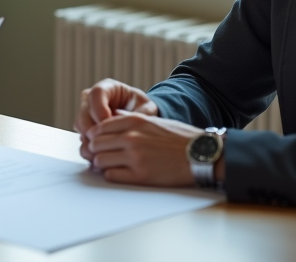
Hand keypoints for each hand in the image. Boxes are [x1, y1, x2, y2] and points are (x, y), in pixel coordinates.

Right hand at [76, 79, 157, 161]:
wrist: (140, 121)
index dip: (99, 108)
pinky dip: (90, 147)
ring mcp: (86, 113)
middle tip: (105, 140)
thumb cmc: (143, 110)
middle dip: (94, 128)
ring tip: (106, 150)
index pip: (96, 93)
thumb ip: (138, 114)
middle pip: (84, 111)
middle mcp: (92, 99)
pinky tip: (102, 154)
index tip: (108, 121)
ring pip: (80, 125)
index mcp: (107, 88)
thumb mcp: (146, 108)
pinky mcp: (85, 129)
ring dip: (91, 140)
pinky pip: (82, 137)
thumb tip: (125, 125)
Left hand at [86, 112, 207, 186]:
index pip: (98, 128)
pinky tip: (118, 173)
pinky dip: (110, 174)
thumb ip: (130, 119)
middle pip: (95, 144)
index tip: (97, 142)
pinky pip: (111, 175)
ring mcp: (135, 157)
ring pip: (99, 160)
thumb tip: (110, 119)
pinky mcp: (140, 175)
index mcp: (134, 121)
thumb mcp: (153, 120)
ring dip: (101, 164)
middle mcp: (131, 137)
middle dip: (95, 150)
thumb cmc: (179, 138)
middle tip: (100, 155)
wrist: (200, 154)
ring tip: (108, 165)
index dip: (94, 137)